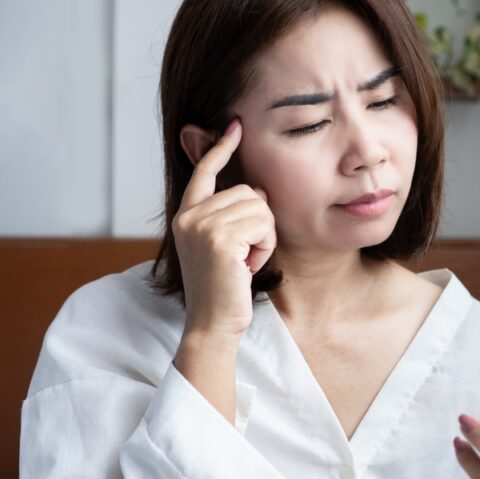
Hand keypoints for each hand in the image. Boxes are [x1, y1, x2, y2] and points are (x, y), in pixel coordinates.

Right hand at [172, 118, 276, 338]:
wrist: (213, 324)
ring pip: (259, 208)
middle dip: (259, 223)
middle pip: (247, 192)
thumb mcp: (225, 246)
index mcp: (186, 215)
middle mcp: (189, 216)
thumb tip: (255, 188)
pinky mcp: (220, 239)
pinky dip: (265, 247)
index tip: (234, 126)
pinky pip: (264, 225)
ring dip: (264, 237)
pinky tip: (249, 267)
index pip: (204, 172)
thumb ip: (233, 215)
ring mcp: (202, 226)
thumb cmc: (224, 289)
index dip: (221, 148)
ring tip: (245, 262)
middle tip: (244, 255)